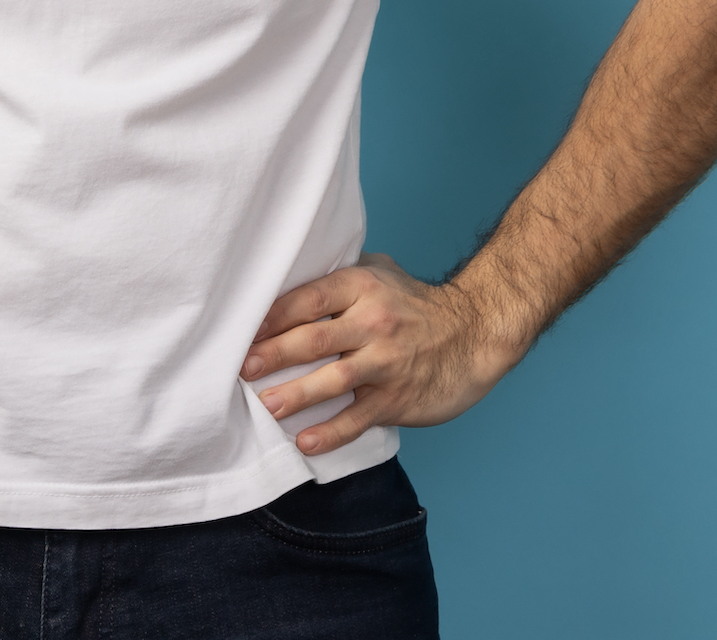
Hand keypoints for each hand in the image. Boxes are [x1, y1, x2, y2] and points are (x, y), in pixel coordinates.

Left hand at [242, 253, 516, 455]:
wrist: (476, 333)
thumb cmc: (419, 304)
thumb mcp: (382, 273)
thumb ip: (340, 276)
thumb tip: (291, 278)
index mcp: (362, 287)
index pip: (307, 299)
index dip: (271, 317)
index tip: (240, 330)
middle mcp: (372, 322)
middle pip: (313, 339)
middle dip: (272, 355)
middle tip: (240, 369)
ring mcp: (386, 362)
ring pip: (333, 380)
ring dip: (295, 395)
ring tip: (265, 407)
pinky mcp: (397, 398)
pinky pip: (358, 418)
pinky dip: (331, 432)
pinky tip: (306, 442)